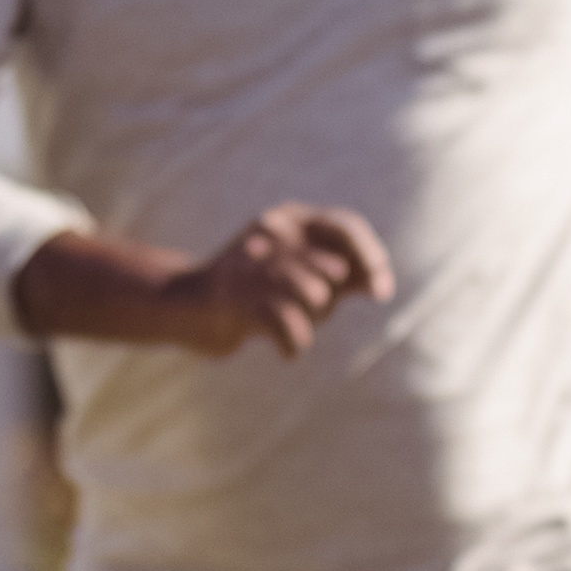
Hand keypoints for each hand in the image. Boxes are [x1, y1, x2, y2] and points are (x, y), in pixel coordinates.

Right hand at [19, 203, 390, 359]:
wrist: (188, 309)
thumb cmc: (257, 294)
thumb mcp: (302, 275)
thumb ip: (343, 275)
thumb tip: (381, 285)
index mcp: (290, 219)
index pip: (345, 226)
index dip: (371, 258)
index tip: (382, 293)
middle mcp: (271, 231)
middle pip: (332, 272)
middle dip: (326, 303)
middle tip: (300, 310)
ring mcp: (251, 261)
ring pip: (315, 295)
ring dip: (309, 322)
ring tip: (287, 324)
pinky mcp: (234, 296)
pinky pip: (290, 325)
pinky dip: (296, 344)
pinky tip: (288, 351)